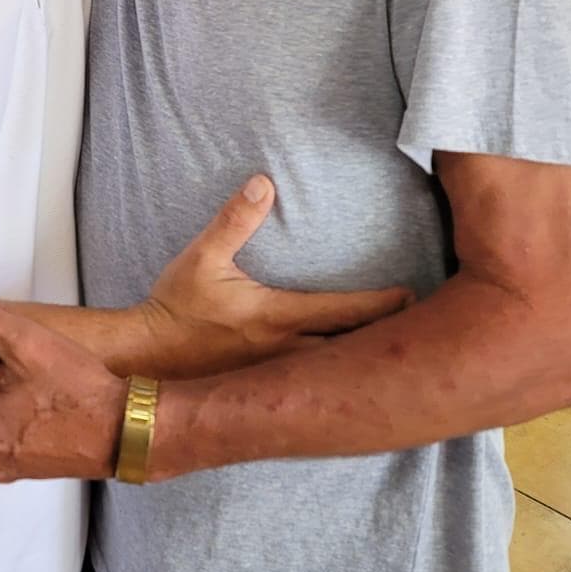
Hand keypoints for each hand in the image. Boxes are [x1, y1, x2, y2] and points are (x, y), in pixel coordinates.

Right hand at [139, 175, 412, 376]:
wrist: (145, 359)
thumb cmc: (174, 308)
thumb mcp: (201, 257)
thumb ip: (234, 219)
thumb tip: (263, 182)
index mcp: (276, 319)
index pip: (341, 312)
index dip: (380, 304)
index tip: (412, 295)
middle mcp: (284, 353)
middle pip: (351, 350)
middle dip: (386, 341)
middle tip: (425, 330)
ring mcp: (276, 376)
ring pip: (335, 373)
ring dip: (364, 363)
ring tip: (396, 355)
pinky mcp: (264, 388)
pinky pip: (312, 388)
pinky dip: (337, 381)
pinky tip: (350, 384)